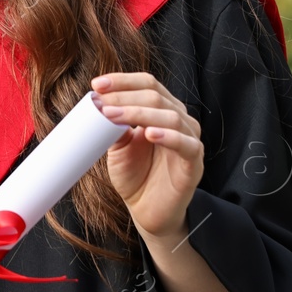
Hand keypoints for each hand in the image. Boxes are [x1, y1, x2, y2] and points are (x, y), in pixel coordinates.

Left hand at [94, 72, 204, 241]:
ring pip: (171, 116)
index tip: (97, 84)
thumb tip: (100, 104)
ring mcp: (189, 140)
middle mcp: (179, 121)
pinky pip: (187, 145)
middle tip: (102, 103)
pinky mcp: (194, 163)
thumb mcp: (118, 146)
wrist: (146, 210)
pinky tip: (149, 134)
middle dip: (126, 97)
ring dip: (139, 114)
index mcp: (161, 111)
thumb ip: (113, 126)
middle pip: (157, 96)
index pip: (148, 84)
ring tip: (113, 117)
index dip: (123, 81)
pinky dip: (169, 137)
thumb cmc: (135, 174)